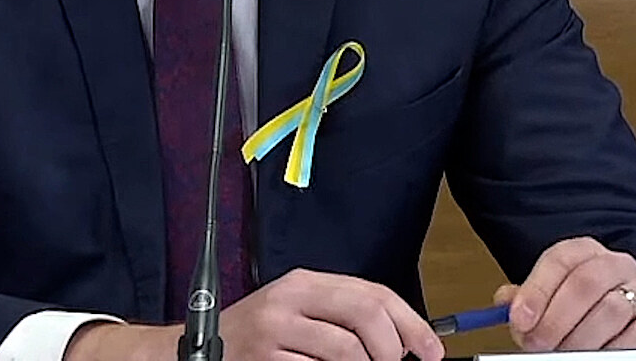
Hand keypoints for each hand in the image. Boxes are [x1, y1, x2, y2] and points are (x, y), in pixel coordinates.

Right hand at [224, 268, 444, 360]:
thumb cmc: (259, 335)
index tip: (431, 351)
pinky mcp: (267, 359)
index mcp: (307, 282)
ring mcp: (277, 330)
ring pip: (347, 350)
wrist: (204, 348)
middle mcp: (292, 299)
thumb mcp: (300, 311)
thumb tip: (402, 340)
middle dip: (393, 349)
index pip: (373, 294)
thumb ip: (343, 316)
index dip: (410, 324)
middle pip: (365, 315)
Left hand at [493, 237, 635, 351]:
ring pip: (611, 310)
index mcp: (585, 252)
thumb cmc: (579, 310)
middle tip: (537, 343)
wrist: (623, 326)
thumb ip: (527, 299)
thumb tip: (505, 301)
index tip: (519, 318)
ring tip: (561, 354)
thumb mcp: (550, 299)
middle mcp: (616, 266)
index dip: (536, 290)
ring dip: (580, 338)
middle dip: (556, 318)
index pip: (560, 259)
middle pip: (586, 281)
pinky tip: (593, 355)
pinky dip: (610, 349)